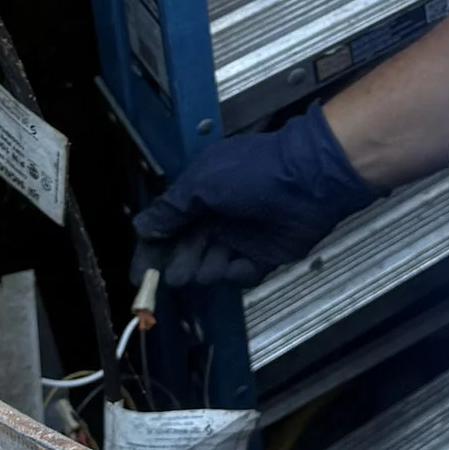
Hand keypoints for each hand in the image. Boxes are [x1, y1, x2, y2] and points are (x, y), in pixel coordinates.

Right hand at [133, 102, 373, 289]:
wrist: (308, 179)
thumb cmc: (252, 174)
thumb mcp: (202, 184)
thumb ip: (170, 210)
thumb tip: (141, 227)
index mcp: (200, 195)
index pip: (167, 227)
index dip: (151, 250)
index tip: (139, 274)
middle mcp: (217, 217)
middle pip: (187, 250)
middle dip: (178, 264)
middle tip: (176, 275)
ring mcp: (241, 237)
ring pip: (212, 264)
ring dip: (206, 269)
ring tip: (208, 267)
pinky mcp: (265, 255)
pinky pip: (243, 273)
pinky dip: (237, 273)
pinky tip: (237, 265)